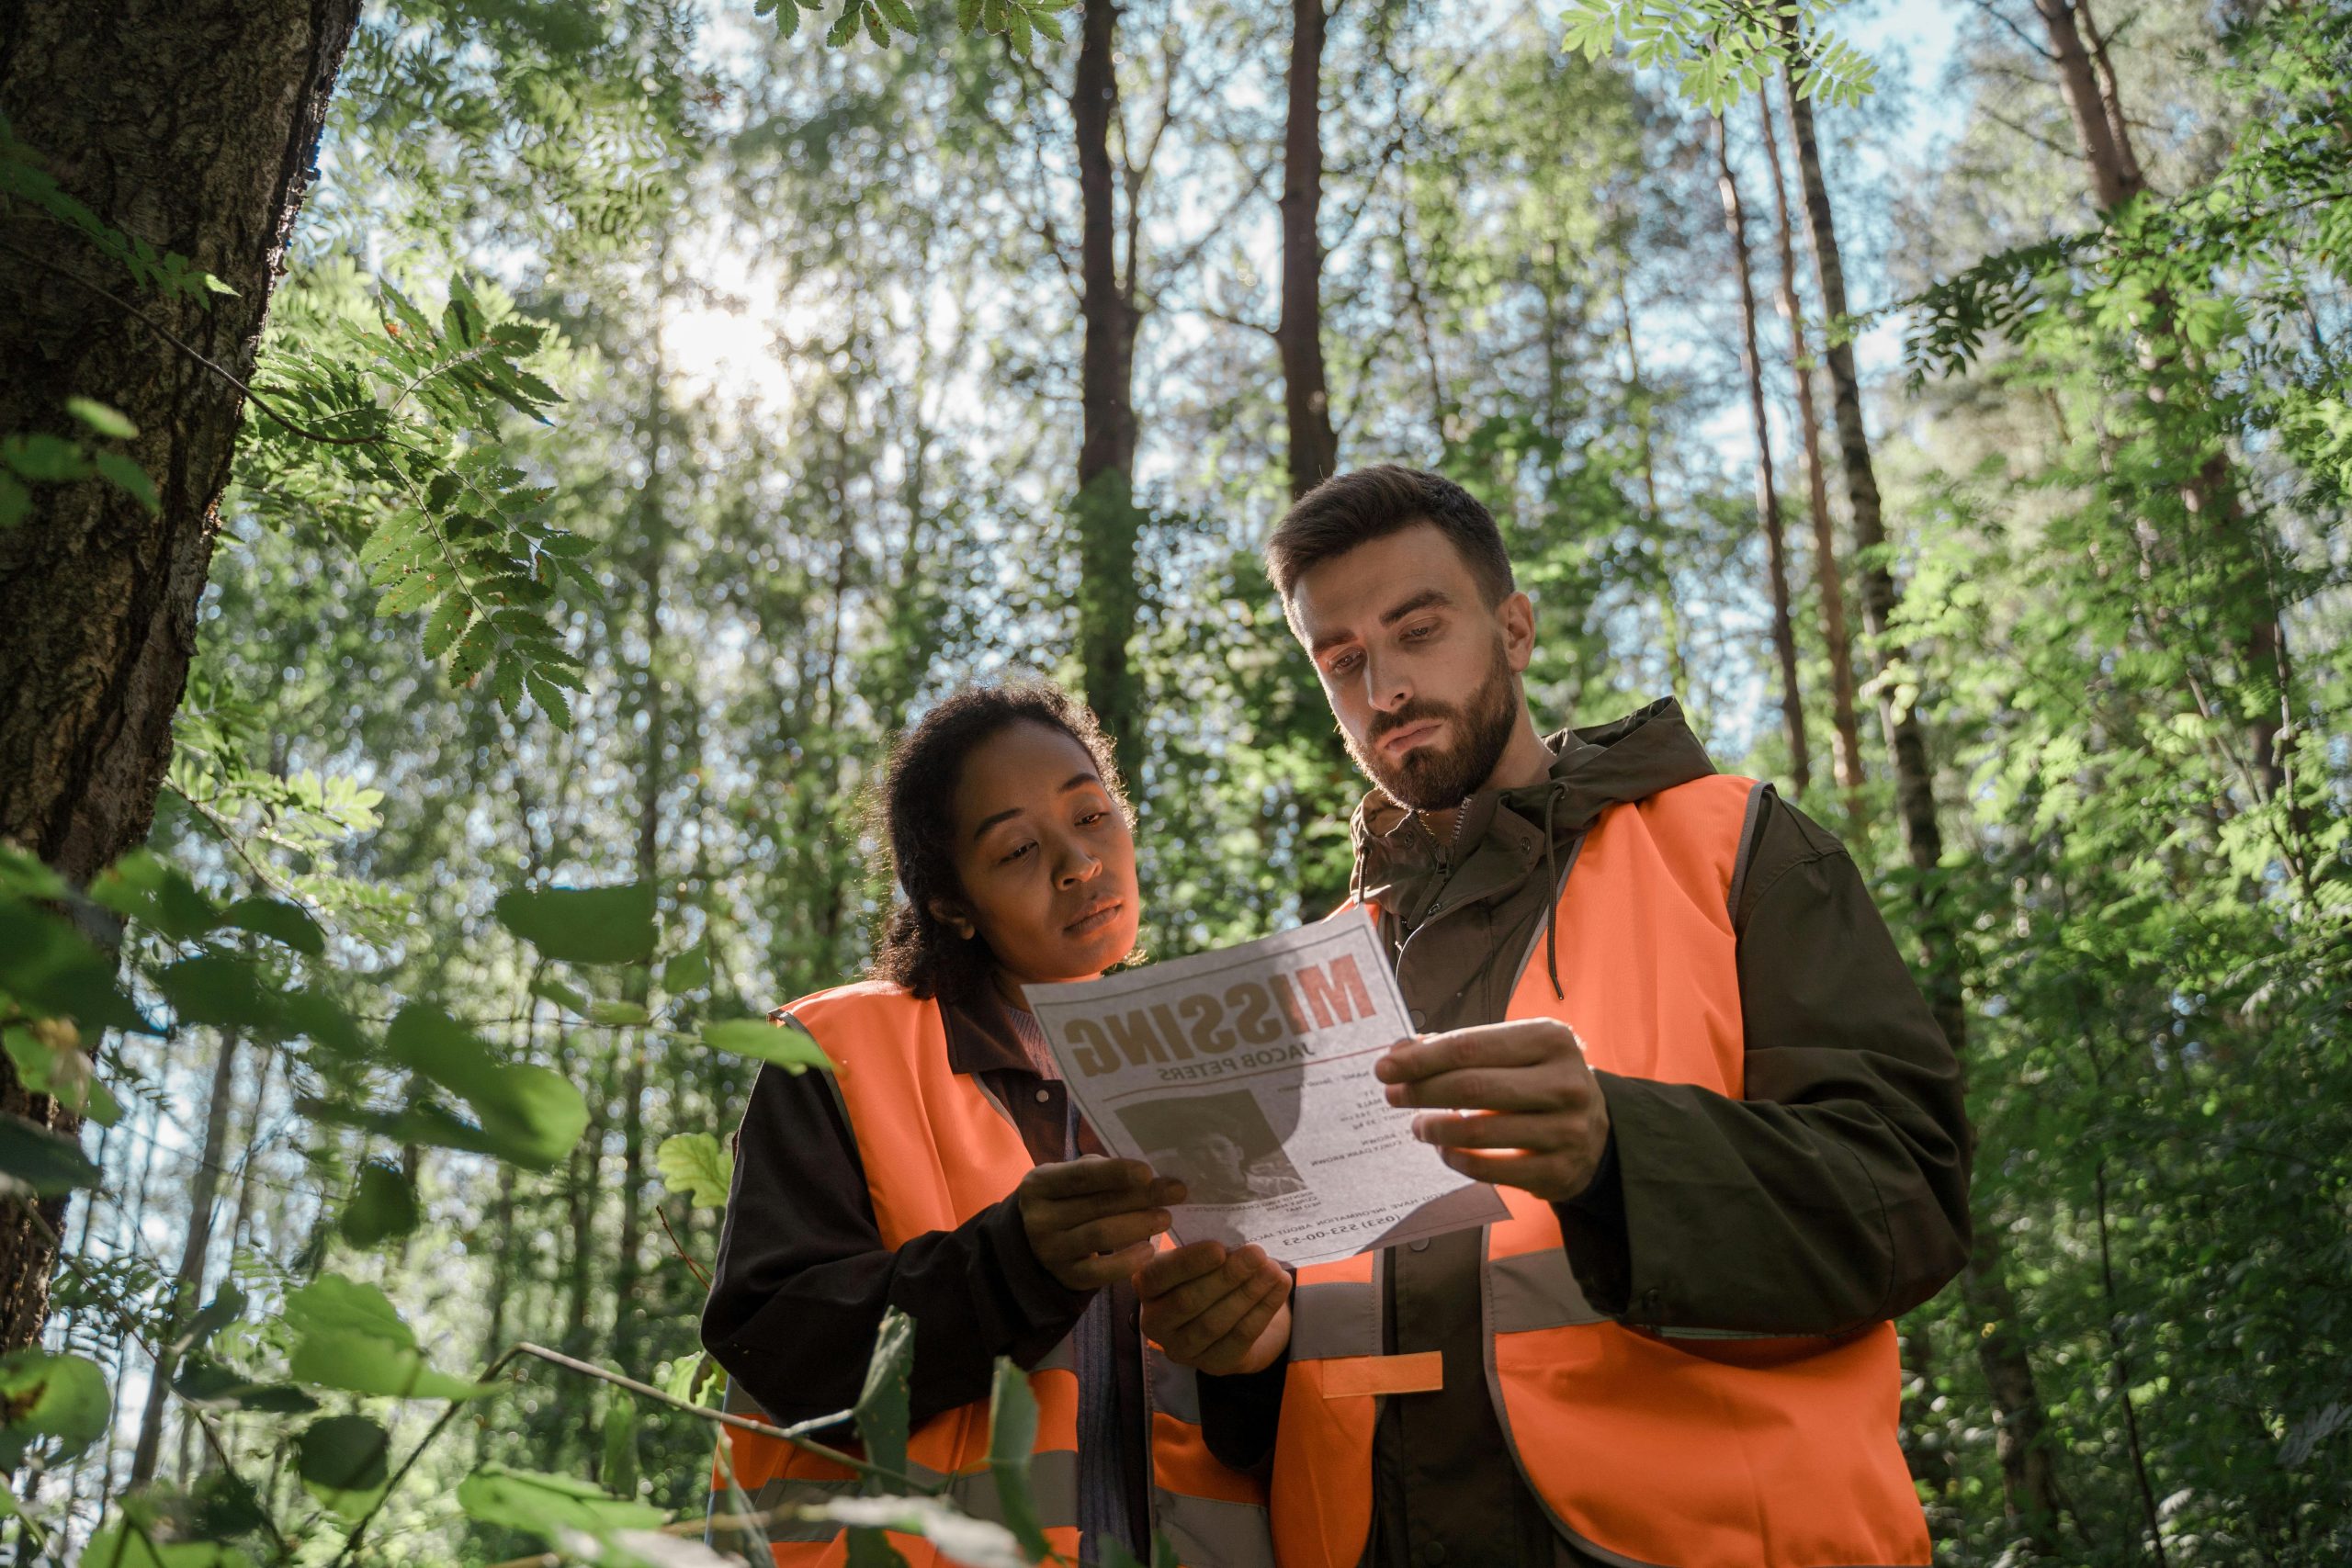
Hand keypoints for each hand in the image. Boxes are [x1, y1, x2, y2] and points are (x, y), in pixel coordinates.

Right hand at [1018, 1157, 1184, 1290]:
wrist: (1039, 1241)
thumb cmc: (1068, 1198)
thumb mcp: (1073, 1178)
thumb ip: (1103, 1172)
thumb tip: (1149, 1175)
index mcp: (1039, 1184)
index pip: (1080, 1176)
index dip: (1115, 1172)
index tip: (1148, 1172)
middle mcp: (1039, 1218)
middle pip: (1096, 1205)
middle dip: (1141, 1197)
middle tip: (1176, 1192)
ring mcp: (1049, 1251)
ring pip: (1099, 1236)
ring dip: (1138, 1225)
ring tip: (1166, 1218)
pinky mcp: (1065, 1277)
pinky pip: (1098, 1273)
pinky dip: (1126, 1262)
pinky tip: (1149, 1251)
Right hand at [1137, 1240, 1292, 1374]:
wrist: (1230, 1313)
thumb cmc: (1210, 1273)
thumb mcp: (1199, 1258)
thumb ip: (1207, 1251)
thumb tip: (1234, 1241)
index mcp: (1145, 1287)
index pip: (1158, 1277)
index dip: (1188, 1264)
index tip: (1219, 1248)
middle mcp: (1155, 1323)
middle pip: (1188, 1302)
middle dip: (1227, 1277)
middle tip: (1257, 1254)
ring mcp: (1181, 1349)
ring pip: (1214, 1323)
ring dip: (1248, 1294)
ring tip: (1273, 1270)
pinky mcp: (1212, 1364)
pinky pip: (1239, 1338)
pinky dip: (1262, 1311)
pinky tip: (1279, 1289)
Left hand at [1374, 1018, 1610, 1201]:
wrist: (1598, 1134)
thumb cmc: (1540, 1082)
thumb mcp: (1514, 1053)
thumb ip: (1461, 1048)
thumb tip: (1401, 1050)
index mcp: (1551, 1040)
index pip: (1470, 1047)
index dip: (1421, 1058)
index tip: (1385, 1067)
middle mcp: (1564, 1083)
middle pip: (1472, 1087)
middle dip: (1421, 1091)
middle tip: (1392, 1095)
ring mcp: (1565, 1131)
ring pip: (1478, 1131)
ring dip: (1435, 1128)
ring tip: (1418, 1125)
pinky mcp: (1557, 1172)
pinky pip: (1488, 1169)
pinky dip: (1455, 1158)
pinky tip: (1443, 1149)